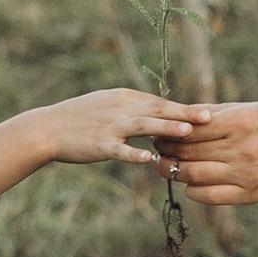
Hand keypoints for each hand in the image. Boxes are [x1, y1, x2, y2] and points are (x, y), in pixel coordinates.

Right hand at [37, 88, 203, 168]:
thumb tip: (159, 113)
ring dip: (167, 127)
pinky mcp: (99, 144)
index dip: (185, 107)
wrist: (47, 128)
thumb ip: (134, 109)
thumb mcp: (109, 106)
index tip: (210, 111)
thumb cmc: (81, 119)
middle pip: (158, 110)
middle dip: (185, 113)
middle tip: (210, 116)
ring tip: (188, 131)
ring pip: (143, 125)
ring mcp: (110, 126)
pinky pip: (119, 149)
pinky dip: (133, 153)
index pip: (160, 102)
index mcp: (125, 98)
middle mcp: (121, 108)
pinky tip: (148, 158)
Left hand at [163, 102, 257, 207]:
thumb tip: (182, 116)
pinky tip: (190, 183)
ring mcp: (246, 174)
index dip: (168, 131)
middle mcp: (241, 149)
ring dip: (173, 170)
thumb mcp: (251, 108)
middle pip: (187, 152)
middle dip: (166, 149)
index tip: (159, 130)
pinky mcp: (251, 194)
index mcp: (240, 121)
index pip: (189, 129)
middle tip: (157, 147)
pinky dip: (193, 190)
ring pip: (193, 175)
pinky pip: (209, 196)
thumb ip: (217, 113)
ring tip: (167, 164)